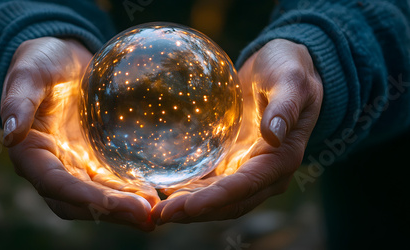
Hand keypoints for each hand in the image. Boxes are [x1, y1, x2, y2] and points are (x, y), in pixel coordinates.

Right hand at [0, 37, 159, 229]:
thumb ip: (18, 100)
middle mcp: (53, 166)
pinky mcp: (95, 158)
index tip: (116, 205)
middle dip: (111, 211)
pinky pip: (112, 180)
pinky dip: (130, 191)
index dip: (85, 198)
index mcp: (31, 152)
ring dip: (125, 209)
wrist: (63, 59)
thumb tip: (9, 134)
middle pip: (79, 201)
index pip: (56, 184)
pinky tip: (155, 195)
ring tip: (156, 212)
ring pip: (99, 196)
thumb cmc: (41, 61)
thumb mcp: (29, 73)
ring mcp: (76, 164)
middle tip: (147, 216)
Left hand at [151, 39, 322, 223]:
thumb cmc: (289, 71)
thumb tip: (273, 136)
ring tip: (157, 211)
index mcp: (282, 158)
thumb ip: (285, 108)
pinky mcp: (234, 160)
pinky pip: (212, 182)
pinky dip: (191, 190)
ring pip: (218, 198)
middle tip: (160, 215)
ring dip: (189, 207)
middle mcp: (266, 172)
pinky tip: (166, 190)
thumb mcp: (291, 82)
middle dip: (196, 211)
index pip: (245, 186)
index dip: (216, 199)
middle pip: (229, 202)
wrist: (282, 68)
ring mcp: (248, 168)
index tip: (187, 206)